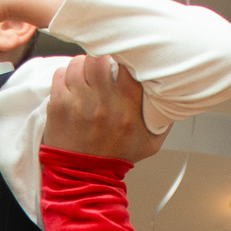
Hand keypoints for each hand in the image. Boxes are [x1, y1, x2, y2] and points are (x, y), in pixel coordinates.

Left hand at [43, 55, 163, 162]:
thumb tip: (172, 93)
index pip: (128, 64)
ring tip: (86, 74)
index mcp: (129, 107)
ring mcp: (78, 104)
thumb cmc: (116, 155)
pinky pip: (60, 74)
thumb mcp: (151, 140)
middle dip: (100, 57)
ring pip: (78, 63)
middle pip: (99, 58)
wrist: (85, 176)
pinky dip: (65, 74)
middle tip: (102, 64)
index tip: (124, 57)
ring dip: (82, 64)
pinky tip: (72, 84)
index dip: (125, 54)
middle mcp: (103, 103)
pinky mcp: (59, 106)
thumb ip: (162, 116)